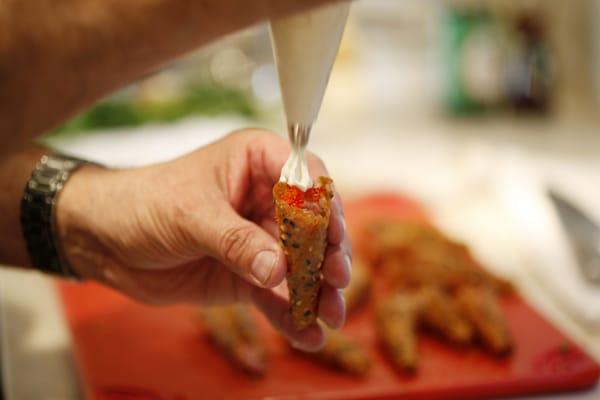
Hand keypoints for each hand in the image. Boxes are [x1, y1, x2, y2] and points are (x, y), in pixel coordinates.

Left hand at [56, 129, 350, 350]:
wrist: (106, 240)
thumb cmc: (144, 203)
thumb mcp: (190, 214)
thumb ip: (235, 241)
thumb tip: (278, 269)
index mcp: (258, 161)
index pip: (305, 177)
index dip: (324, 205)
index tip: (333, 235)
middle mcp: (267, 199)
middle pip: (313, 226)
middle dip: (328, 254)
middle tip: (338, 279)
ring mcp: (261, 239)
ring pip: (301, 264)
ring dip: (318, 291)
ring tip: (331, 316)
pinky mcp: (250, 274)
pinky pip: (278, 295)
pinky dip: (292, 315)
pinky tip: (309, 335)